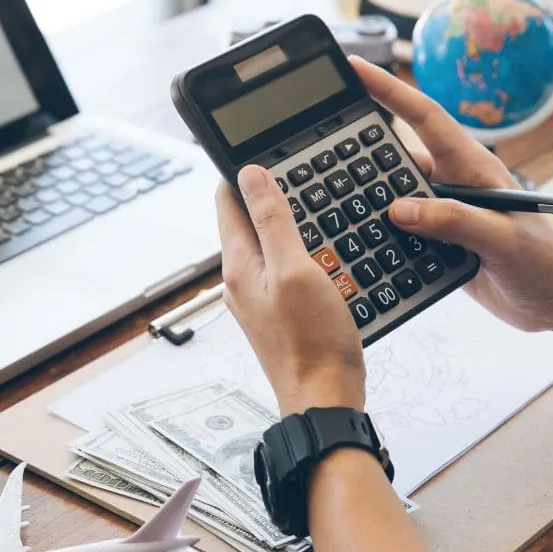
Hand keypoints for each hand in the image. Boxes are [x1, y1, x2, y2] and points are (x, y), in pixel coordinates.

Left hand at [215, 166, 365, 415]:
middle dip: (268, 196)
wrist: (324, 397)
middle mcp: (241, 281)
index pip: (228, 202)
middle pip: (247, 222)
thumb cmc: (312, 341)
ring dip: (287, 224)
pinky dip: (301, 252)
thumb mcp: (295, 270)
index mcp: (239, 265)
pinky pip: (284, 269)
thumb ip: (272, 221)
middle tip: (298, 173)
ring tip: (315, 206)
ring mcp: (259, 299)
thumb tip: (250, 175)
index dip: (242, 174)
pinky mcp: (278, 313)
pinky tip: (323, 251)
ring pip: (268, 245)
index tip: (265, 153)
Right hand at [350, 56, 552, 332]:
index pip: (425, 118)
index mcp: (472, 167)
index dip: (390, 90)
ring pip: (394, 196)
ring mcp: (443, 214)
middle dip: (363, 147)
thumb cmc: (543, 263)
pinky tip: (356, 238)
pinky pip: (399, 230)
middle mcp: (453, 185)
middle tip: (321, 143)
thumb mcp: (502, 238)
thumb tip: (398, 209)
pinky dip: (378, 232)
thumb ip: (453, 220)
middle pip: (399, 155)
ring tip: (329, 197)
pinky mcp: (438, 243)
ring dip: (367, 196)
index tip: (357, 67)